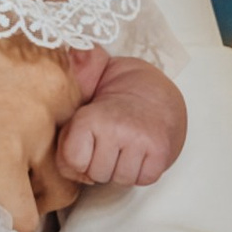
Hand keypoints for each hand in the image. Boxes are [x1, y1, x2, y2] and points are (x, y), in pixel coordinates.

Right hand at [0, 0, 72, 231]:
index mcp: (53, 56)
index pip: (80, 106)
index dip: (57, 121)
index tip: (27, 123)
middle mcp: (51, 96)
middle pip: (75, 149)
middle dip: (49, 160)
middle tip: (11, 160)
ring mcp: (27, 137)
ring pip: (56, 188)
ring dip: (32, 193)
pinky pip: (23, 218)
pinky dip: (7, 221)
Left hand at [55, 61, 185, 190]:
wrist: (154, 91)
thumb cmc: (108, 98)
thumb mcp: (82, 87)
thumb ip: (70, 81)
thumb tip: (74, 52)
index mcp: (90, 116)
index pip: (73, 163)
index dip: (78, 159)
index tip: (86, 142)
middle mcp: (116, 128)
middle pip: (97, 174)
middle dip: (100, 164)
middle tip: (107, 143)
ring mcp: (141, 141)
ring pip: (121, 179)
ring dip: (121, 169)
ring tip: (122, 147)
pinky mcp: (161, 152)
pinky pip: (143, 179)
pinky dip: (141, 171)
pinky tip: (138, 152)